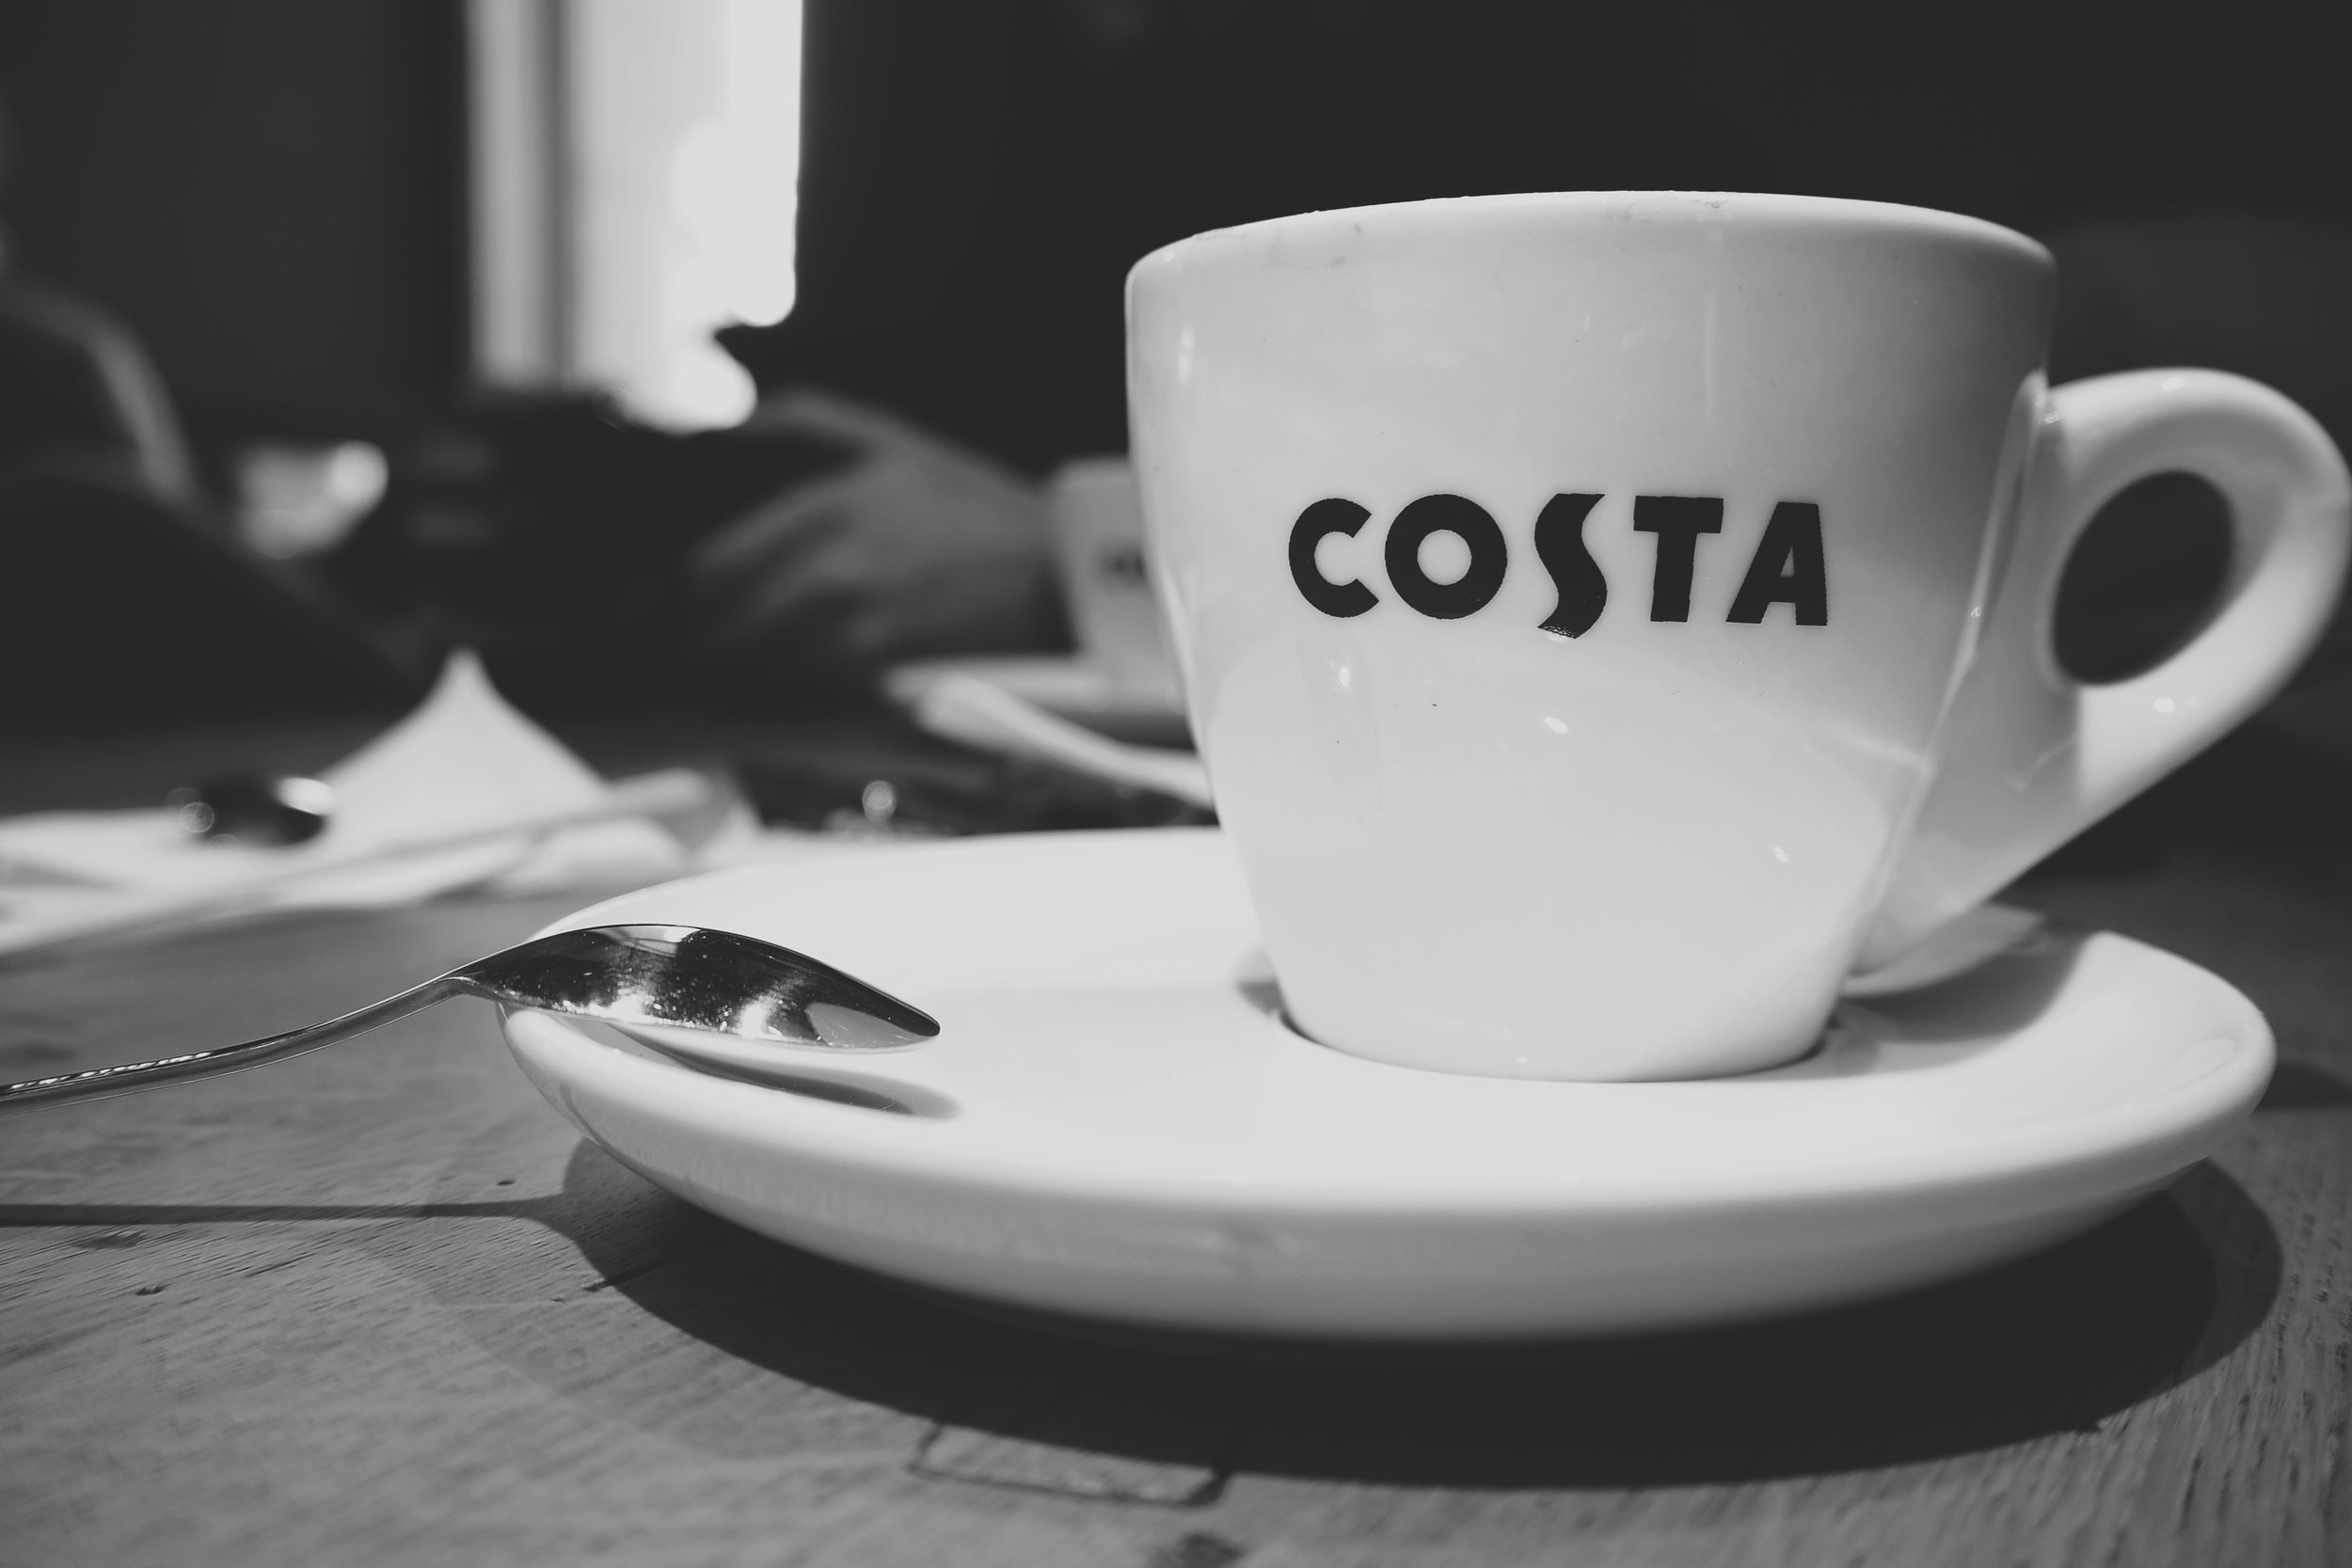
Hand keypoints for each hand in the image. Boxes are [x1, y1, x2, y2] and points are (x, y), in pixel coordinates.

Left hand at [686, 389, 1060, 675]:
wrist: (1061, 575)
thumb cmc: (975, 507)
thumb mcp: (891, 440)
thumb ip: (804, 421)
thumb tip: (728, 430)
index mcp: (824, 506)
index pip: (707, 564)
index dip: (662, 591)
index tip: (644, 600)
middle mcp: (830, 569)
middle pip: (718, 622)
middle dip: (683, 635)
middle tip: (658, 643)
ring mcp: (855, 626)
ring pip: (753, 662)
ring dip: (724, 668)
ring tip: (702, 667)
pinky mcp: (883, 673)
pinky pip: (800, 689)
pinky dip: (774, 688)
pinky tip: (765, 684)